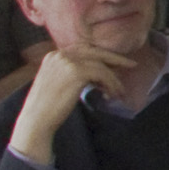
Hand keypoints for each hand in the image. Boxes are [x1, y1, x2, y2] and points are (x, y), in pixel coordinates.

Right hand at [4, 45, 138, 163]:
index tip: (117, 62)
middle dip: (115, 59)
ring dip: (113, 79)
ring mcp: (68, 62)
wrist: (36, 119)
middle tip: (132, 65)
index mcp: (54, 55)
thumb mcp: (59, 82)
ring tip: (119, 91)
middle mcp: (60, 55)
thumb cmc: (48, 106)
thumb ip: (74, 72)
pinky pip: (102, 74)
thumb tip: (100, 72)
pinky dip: (111, 84)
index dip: (103, 56)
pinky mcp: (76, 72)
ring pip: (101, 65)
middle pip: (95, 52)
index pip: (84, 50)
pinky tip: (112, 95)